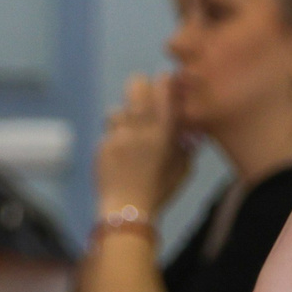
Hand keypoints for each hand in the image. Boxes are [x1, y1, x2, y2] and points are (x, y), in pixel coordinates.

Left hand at [94, 72, 194, 215]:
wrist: (128, 211)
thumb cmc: (160, 191)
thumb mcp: (182, 170)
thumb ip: (186, 147)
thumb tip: (188, 132)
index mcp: (163, 132)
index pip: (163, 88)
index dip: (165, 81)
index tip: (166, 83)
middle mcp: (140, 128)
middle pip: (136, 86)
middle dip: (142, 88)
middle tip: (145, 99)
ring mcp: (118, 135)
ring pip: (118, 109)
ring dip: (125, 117)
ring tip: (130, 133)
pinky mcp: (103, 144)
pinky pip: (109, 132)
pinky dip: (116, 138)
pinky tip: (121, 154)